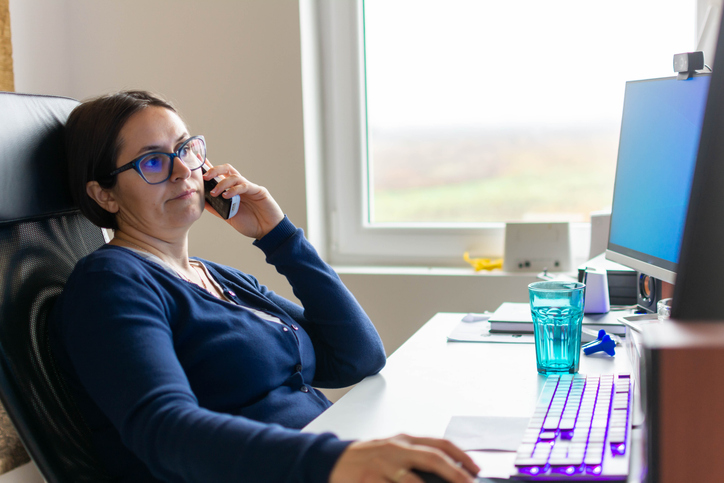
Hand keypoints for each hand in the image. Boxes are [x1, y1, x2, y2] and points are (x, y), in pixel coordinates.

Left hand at [202, 161, 283, 239]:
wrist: (268, 231)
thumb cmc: (251, 224)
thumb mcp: (228, 217)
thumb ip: (216, 208)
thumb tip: (201, 201)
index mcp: (233, 190)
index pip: (220, 175)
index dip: (210, 167)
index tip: (197, 161)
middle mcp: (240, 186)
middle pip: (227, 169)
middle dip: (214, 170)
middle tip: (205, 177)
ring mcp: (249, 187)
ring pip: (234, 176)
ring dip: (222, 183)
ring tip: (215, 193)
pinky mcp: (258, 191)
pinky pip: (244, 186)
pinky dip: (234, 189)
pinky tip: (227, 195)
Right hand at [329, 434, 478, 482]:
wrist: (333, 461)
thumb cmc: (368, 458)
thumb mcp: (394, 452)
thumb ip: (417, 458)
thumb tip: (449, 471)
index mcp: (404, 440)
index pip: (439, 444)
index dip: (461, 456)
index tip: (476, 469)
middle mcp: (396, 449)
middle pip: (433, 458)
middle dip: (456, 474)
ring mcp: (383, 466)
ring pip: (415, 482)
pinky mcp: (370, 481)